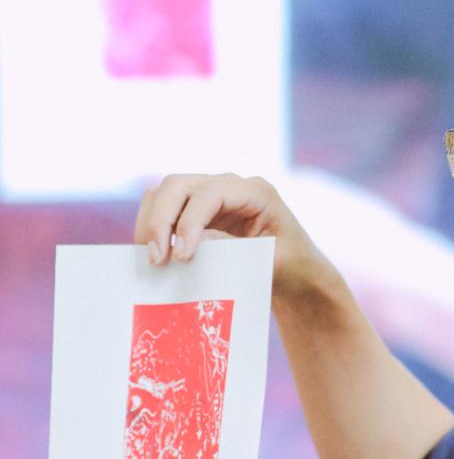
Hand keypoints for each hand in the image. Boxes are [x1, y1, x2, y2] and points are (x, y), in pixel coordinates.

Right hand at [133, 173, 326, 297]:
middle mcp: (231, 186)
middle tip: (156, 259)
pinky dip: (154, 227)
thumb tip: (194, 242)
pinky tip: (155, 255)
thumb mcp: (273, 262)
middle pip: (178, 185)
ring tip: (152, 259)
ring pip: (165, 192)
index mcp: (257, 192)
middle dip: (160, 219)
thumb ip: (237, 250)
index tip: (181, 257)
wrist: (297, 273)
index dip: (189, 221)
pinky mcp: (199, 211)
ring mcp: (212, 195)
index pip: (210, 194)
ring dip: (151, 222)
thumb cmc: (293, 267)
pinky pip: (165, 208)